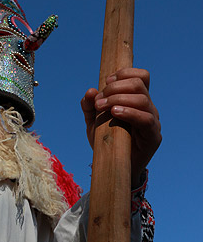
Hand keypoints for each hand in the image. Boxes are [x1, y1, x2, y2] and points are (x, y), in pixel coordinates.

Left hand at [80, 67, 161, 186]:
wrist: (113, 168)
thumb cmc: (107, 142)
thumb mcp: (93, 123)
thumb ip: (89, 107)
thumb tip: (90, 91)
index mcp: (137, 100)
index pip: (141, 77)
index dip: (124, 74)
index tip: (105, 82)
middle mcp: (148, 108)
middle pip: (139, 84)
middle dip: (115, 87)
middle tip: (99, 101)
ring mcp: (153, 121)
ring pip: (142, 99)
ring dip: (118, 99)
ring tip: (102, 107)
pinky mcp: (153, 136)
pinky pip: (146, 119)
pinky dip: (129, 112)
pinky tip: (115, 113)